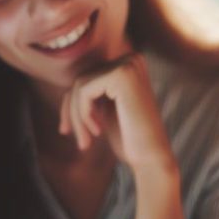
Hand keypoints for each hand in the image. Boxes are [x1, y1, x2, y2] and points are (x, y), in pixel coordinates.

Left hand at [59, 53, 173, 170]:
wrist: (151, 158)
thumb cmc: (130, 139)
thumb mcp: (105, 111)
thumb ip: (91, 95)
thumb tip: (66, 93)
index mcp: (130, 65)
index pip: (87, 78)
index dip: (72, 106)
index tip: (69, 131)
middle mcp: (132, 59)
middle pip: (81, 80)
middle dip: (72, 112)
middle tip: (81, 142)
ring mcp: (128, 65)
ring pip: (79, 85)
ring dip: (77, 117)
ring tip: (87, 140)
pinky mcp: (122, 75)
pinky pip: (83, 90)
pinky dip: (82, 114)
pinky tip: (97, 131)